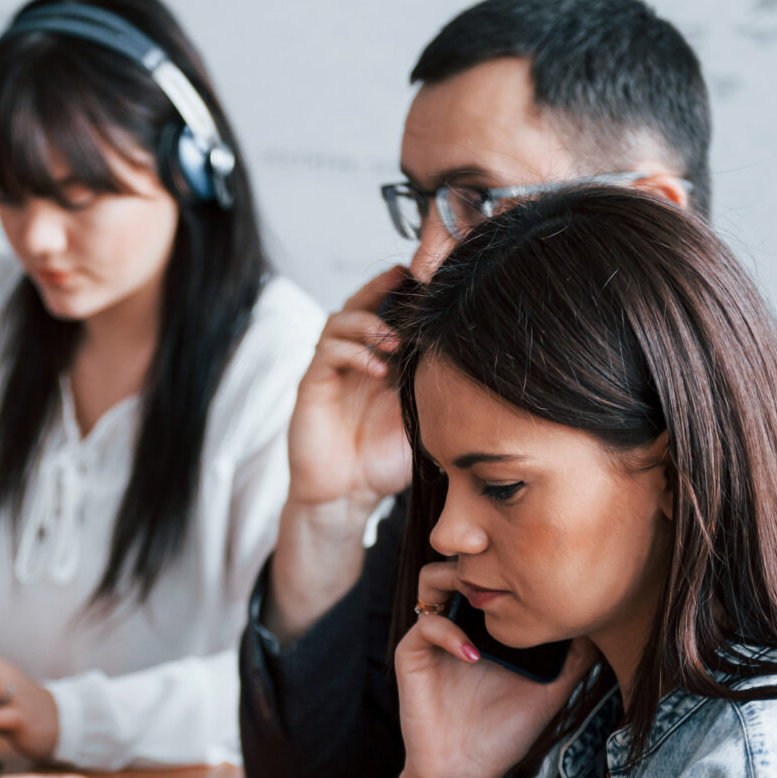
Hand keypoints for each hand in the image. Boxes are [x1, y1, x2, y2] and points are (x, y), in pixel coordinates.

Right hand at [288, 270, 413, 513]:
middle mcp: (353, 360)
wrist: (347, 497)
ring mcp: (331, 371)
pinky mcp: (312, 386)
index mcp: (380, 363)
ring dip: (368, 323)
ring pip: (339, 321)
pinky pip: (327, 353)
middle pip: (359, 304)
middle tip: (406, 280)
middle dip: (381, 288)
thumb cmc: (383, 463)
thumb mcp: (420, 421)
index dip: (403, 294)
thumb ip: (432, 388)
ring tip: (394, 341)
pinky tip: (377, 369)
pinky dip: (353, 353)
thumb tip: (465, 358)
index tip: (430, 283)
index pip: (388, 314)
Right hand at [383, 561, 593, 777]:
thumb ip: (575, 658)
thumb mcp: (552, 690)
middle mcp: (457, 621)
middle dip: (480, 558)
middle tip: (507, 572)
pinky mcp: (411, 656)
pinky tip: (474, 656)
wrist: (467, 772)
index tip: (539, 565)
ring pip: (430, 578)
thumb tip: (602, 623)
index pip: (491, 570)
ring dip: (455, 580)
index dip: (508, 559)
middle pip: (458, 560)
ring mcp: (432, 636)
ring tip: (486, 601)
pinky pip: (425, 624)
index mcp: (485, 623)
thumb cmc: (505, 732)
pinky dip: (448, 631)